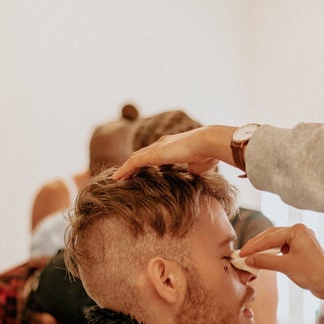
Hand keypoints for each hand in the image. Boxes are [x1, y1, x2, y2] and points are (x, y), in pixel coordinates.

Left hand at [113, 125, 236, 179]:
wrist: (208, 144)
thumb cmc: (208, 154)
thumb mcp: (197, 166)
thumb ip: (191, 170)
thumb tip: (191, 176)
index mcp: (172, 146)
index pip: (154, 154)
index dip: (146, 163)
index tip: (141, 172)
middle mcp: (162, 144)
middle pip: (142, 155)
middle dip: (132, 166)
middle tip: (125, 176)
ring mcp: (156, 148)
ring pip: (135, 158)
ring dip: (125, 169)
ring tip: (117, 179)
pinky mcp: (153, 154)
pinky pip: (133, 163)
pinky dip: (124, 170)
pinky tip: (116, 179)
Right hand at [239, 224, 323, 303]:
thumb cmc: (312, 273)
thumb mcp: (285, 266)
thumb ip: (265, 261)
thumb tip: (248, 260)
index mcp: (297, 230)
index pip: (269, 237)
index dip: (254, 246)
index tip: (241, 254)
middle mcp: (299, 231)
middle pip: (271, 236)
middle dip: (257, 246)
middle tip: (243, 254)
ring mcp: (301, 239)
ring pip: (276, 241)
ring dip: (263, 249)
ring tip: (250, 256)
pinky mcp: (302, 248)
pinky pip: (282, 247)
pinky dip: (272, 253)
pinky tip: (263, 258)